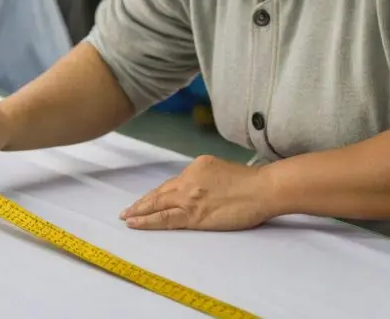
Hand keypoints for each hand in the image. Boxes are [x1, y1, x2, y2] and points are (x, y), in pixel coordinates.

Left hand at [120, 156, 275, 230]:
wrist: (263, 189)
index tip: (148, 200)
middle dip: (142, 202)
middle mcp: (189, 180)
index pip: (172, 184)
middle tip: (127, 210)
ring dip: (139, 212)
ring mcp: (190, 197)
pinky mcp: (194, 215)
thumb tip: (199, 189)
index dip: (158, 194)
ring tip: (127, 218)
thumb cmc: (251, 182)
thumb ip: (206, 178)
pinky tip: (137, 223)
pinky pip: (165, 219)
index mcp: (196, 166)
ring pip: (157, 206)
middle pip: (160, 193)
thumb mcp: (222, 170)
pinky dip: (148, 221)